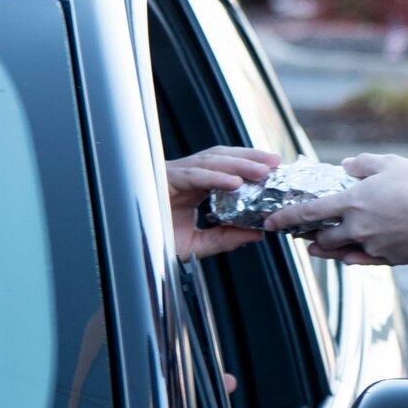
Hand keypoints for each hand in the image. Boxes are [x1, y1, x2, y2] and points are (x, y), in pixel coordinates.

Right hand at [166, 146, 281, 259]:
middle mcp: (185, 175)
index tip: (274, 167)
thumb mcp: (198, 244)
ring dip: (239, 163)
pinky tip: (235, 183)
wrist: (132, 251)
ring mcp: (174, 175)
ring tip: (262, 170)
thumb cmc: (157, 240)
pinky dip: (216, 177)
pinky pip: (194, 175)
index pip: (226, 167)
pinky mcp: (164, 180)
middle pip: (221, 157)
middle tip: (275, 162)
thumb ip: (226, 238)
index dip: (249, 163)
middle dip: (249, 156)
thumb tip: (257, 233)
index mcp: (194, 185)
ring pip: (210, 161)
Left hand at [267, 152, 407, 265]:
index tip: (271, 222)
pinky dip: (352, 256)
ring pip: (341, 252)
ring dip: (326, 249)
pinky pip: (363, 260)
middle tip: (300, 234)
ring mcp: (373, 246)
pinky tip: (348, 253)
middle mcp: (358, 228)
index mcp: (353, 202)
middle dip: (307, 237)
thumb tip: (346, 165)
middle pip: (322, 238)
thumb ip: (362, 164)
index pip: (308, 212)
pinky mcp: (390, 258)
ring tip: (319, 246)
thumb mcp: (389, 163)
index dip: (285, 218)